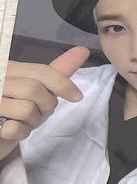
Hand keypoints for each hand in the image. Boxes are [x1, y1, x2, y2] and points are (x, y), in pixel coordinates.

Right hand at [0, 47, 89, 162]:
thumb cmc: (16, 110)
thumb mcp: (37, 90)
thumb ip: (55, 73)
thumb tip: (82, 50)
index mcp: (7, 68)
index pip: (41, 71)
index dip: (63, 84)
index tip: (77, 96)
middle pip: (35, 90)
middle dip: (44, 106)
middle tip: (35, 111)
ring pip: (27, 109)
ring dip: (31, 121)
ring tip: (20, 119)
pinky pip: (14, 128)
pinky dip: (19, 132)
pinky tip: (10, 129)